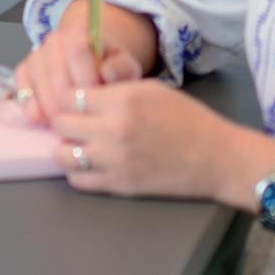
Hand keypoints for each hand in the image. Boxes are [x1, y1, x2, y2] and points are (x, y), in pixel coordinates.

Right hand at [14, 16, 141, 124]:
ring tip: (66, 123)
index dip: (87, 79)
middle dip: (69, 101)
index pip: (78, 51)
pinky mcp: (23, 71)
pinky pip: (22, 88)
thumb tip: (107, 73)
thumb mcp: (124, 66)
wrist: (90, 65)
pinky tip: (43, 119)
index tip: (97, 101)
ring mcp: (36, 55)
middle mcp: (53, 40)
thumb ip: (122, 68)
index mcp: (79, 33)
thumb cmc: (109, 70)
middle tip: (81, 120)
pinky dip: (31, 106)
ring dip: (51, 108)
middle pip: (56, 73)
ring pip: (39, 84)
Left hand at [51, 79, 235, 198]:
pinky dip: (77, 172)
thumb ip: (115, 90)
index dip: (68, 97)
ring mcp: (113, 160)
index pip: (69, 96)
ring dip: (66, 147)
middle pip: (60, 123)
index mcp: (121, 100)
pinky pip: (78, 181)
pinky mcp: (118, 186)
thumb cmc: (186, 117)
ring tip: (78, 144)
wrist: (214, 157)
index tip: (74, 100)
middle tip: (74, 121)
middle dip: (63, 120)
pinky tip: (89, 164)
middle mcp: (112, 129)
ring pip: (62, 155)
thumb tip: (85, 91)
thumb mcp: (150, 88)